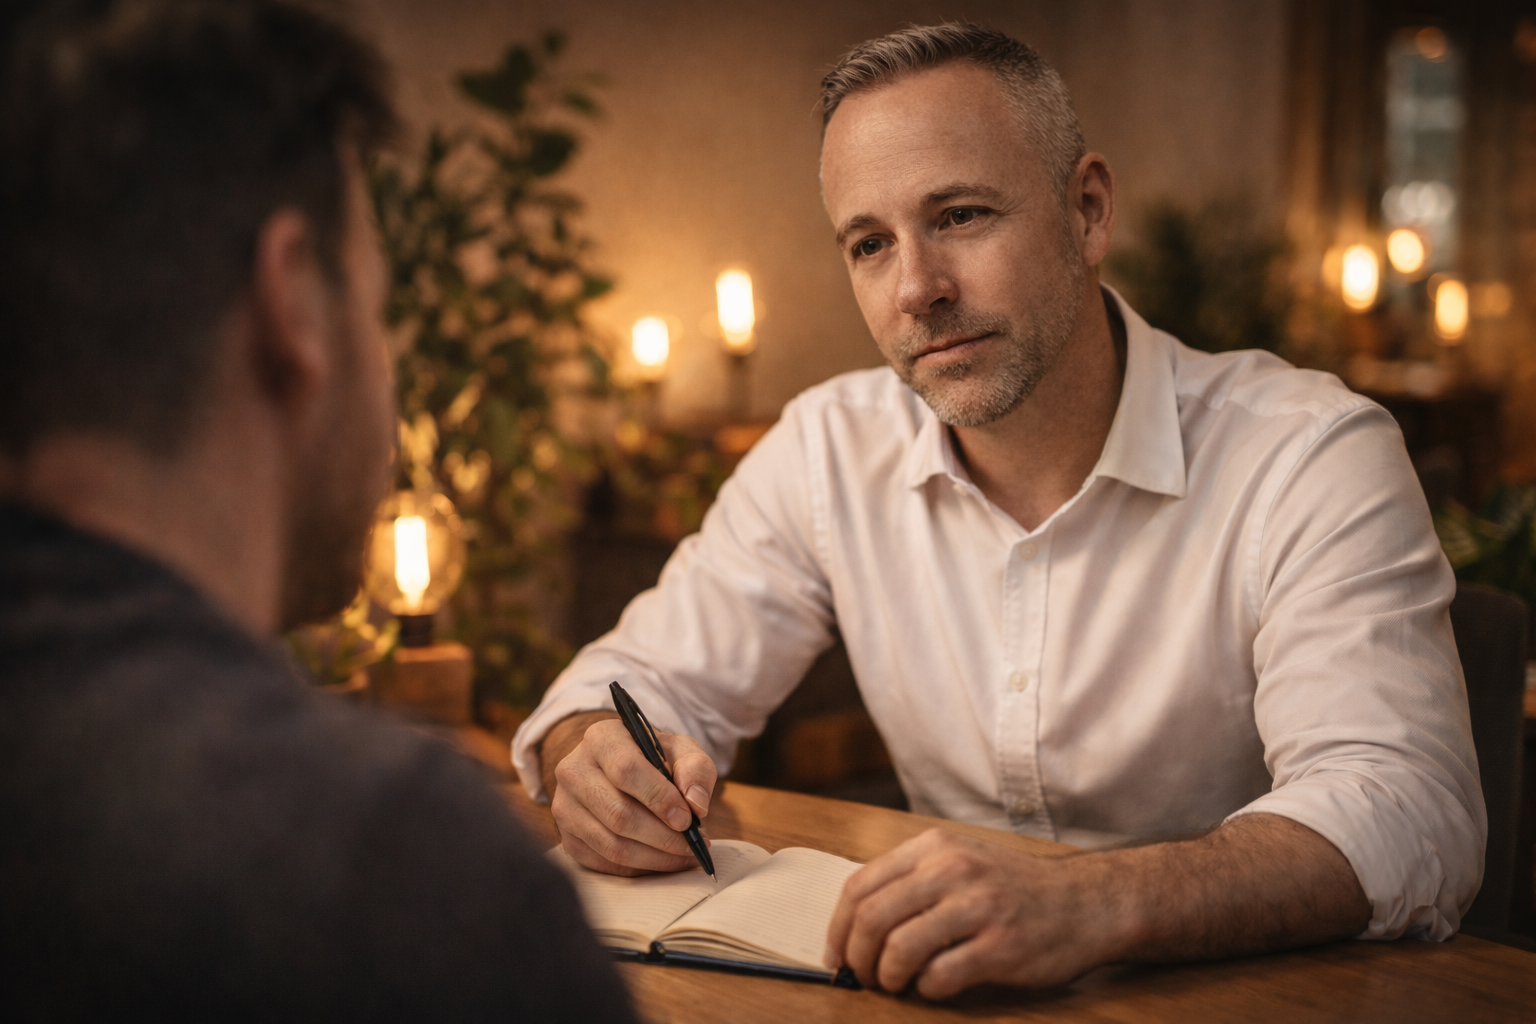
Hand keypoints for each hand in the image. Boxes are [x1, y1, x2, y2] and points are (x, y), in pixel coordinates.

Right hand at [545, 712, 717, 875]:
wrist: (622, 770)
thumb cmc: (655, 759)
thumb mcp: (680, 751)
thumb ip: (695, 769)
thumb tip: (696, 804)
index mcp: (601, 738)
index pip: (626, 770)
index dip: (659, 798)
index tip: (687, 819)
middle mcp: (573, 770)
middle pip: (618, 813)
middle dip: (662, 836)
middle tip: (693, 845)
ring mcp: (565, 806)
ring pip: (611, 844)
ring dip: (654, 857)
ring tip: (685, 855)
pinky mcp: (567, 837)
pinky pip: (604, 863)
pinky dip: (639, 868)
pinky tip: (663, 861)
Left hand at [823, 828, 1123, 997]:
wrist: (1086, 902)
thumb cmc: (1015, 889)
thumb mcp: (960, 861)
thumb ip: (912, 881)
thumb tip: (854, 926)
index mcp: (934, 847)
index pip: (860, 886)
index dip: (837, 928)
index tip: (836, 955)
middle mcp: (952, 870)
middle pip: (872, 918)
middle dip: (857, 958)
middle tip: (863, 978)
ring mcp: (978, 907)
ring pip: (900, 948)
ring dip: (888, 977)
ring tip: (897, 984)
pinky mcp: (1001, 946)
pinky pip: (940, 976)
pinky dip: (927, 989)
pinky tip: (935, 986)